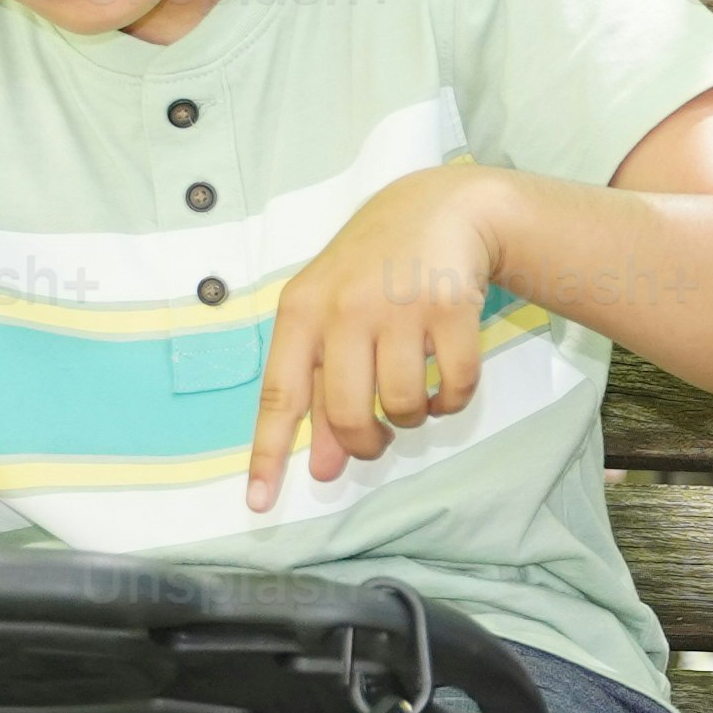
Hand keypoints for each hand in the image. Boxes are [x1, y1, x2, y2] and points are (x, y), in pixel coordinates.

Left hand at [249, 164, 525, 512]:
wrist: (440, 209)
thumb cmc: (373, 271)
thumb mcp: (334, 320)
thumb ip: (323, 390)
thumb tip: (324, 467)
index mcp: (302, 312)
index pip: (279, 395)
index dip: (268, 454)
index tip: (259, 503)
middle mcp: (345, 307)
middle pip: (348, 413)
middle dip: (366, 443)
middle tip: (377, 441)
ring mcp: (400, 306)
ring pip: (403, 406)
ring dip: (412, 418)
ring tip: (414, 394)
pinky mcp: (451, 306)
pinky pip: (452, 389)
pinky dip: (451, 401)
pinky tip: (446, 383)